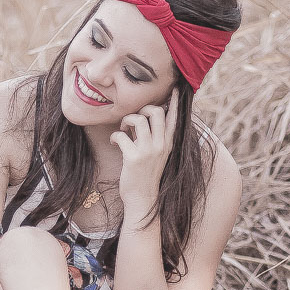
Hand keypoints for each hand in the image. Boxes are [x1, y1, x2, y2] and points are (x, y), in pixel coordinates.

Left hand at [110, 87, 178, 209]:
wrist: (143, 199)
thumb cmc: (146, 176)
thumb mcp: (156, 155)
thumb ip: (153, 138)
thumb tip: (141, 119)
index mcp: (168, 143)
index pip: (174, 118)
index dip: (174, 102)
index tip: (175, 90)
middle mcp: (161, 145)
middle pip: (156, 111)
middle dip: (142, 109)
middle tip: (133, 118)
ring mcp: (148, 151)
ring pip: (138, 119)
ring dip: (126, 120)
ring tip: (122, 130)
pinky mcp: (133, 158)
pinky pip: (121, 135)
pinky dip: (114, 136)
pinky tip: (114, 142)